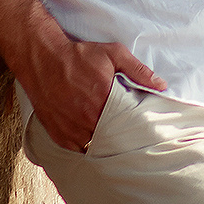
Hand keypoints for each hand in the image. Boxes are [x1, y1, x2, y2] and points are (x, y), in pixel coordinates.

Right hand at [24, 36, 166, 152]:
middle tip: (126, 136)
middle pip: (110, 139)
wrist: (42, 58)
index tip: (139, 130)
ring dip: (101, 144)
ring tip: (109, 138)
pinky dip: (84, 145)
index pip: (126, 126)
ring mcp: (70, 128)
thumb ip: (138, 71)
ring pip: (92, 147)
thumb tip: (161, 85)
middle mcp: (86, 118)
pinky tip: (90, 137)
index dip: (133, 130)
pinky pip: (75, 149)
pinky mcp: (57, 133)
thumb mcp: (113, 54)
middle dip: (119, 138)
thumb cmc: (79, 55)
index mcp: (103, 100)